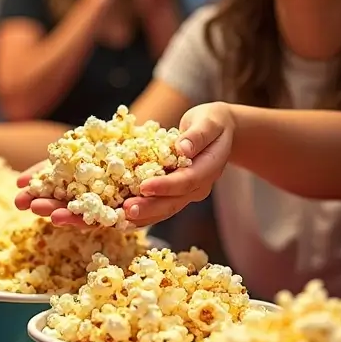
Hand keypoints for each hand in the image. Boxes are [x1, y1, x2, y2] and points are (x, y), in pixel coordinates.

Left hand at [14, 101, 234, 229]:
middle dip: (113, 215)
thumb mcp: (212, 122)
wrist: (215, 134)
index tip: (142, 190)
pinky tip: (64, 210)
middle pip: (148, 211)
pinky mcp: (145, 194)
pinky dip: (94, 209)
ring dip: (91, 218)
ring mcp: (162, 198)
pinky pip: (118, 206)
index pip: (179, 188)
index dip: (162, 189)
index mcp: (198, 179)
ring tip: (55, 217)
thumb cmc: (214, 125)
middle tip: (81, 216)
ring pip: (127, 215)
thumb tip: (182, 149)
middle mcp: (179, 196)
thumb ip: (198, 136)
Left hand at [118, 102, 235, 226]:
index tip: (144, 187)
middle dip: (149, 208)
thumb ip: (197, 135)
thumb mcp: (209, 121)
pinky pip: (158, 207)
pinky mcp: (175, 194)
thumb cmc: (213, 122)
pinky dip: (141, 215)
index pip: (187, 181)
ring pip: (164, 210)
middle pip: (173, 202)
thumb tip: (183, 149)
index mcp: (209, 168)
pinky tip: (123, 220)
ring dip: (142, 216)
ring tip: (120, 219)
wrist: (220, 132)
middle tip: (126, 210)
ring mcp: (187, 193)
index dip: (165, 186)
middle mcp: (198, 186)